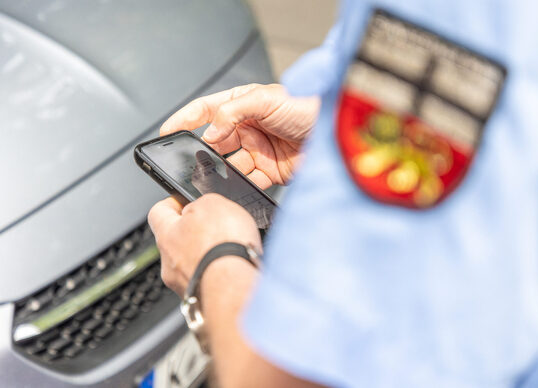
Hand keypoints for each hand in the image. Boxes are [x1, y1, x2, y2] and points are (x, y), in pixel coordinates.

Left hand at [148, 193, 261, 295]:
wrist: (234, 287)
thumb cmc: (222, 246)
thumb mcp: (214, 203)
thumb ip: (203, 203)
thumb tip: (203, 208)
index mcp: (166, 235)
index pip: (158, 213)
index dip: (173, 204)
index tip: (184, 202)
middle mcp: (169, 263)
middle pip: (177, 242)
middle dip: (195, 235)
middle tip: (216, 229)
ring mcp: (184, 286)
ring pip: (193, 266)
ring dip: (209, 258)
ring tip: (231, 253)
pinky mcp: (202, 302)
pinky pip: (209, 283)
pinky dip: (221, 276)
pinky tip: (236, 270)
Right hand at [160, 83, 319, 188]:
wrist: (338, 133)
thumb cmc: (308, 106)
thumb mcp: (266, 99)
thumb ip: (232, 113)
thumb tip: (209, 133)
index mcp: (243, 105)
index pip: (206, 111)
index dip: (185, 120)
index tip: (167, 132)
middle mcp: (248, 128)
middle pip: (215, 142)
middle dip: (203, 153)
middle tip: (193, 161)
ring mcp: (258, 151)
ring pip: (229, 165)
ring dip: (220, 172)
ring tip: (213, 177)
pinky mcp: (270, 171)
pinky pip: (248, 181)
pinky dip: (240, 187)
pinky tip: (235, 188)